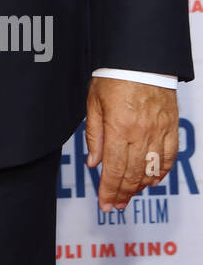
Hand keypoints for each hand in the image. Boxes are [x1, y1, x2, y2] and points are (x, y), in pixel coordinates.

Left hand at [85, 76, 178, 211]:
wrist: (140, 58)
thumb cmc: (113, 77)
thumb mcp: (94, 103)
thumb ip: (94, 135)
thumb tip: (94, 163)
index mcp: (118, 128)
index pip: (113, 169)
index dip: (109, 190)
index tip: (105, 204)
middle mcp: (140, 133)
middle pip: (132, 174)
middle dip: (122, 193)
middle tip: (115, 206)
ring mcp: (159, 131)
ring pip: (151, 169)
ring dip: (140, 187)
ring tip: (129, 196)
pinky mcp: (171, 126)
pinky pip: (169, 156)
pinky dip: (161, 172)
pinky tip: (152, 181)